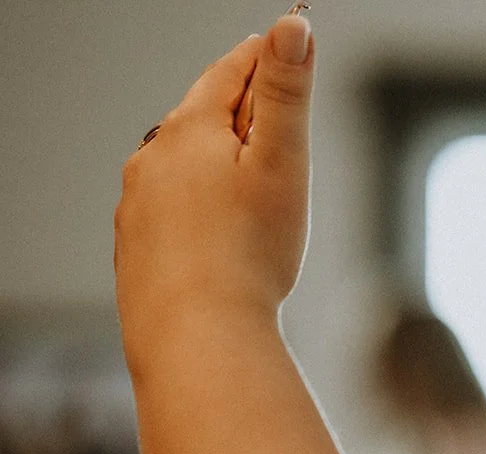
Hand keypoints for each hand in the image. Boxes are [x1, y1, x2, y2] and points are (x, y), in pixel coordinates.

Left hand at [115, 15, 315, 350]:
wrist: (198, 335)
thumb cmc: (249, 253)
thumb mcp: (281, 162)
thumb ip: (286, 93)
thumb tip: (292, 27)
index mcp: (190, 130)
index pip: (231, 71)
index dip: (265, 56)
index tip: (284, 43)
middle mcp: (152, 159)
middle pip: (202, 118)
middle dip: (241, 116)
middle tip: (274, 113)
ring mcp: (137, 204)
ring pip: (182, 168)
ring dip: (214, 166)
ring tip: (247, 183)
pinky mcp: (136, 248)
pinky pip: (170, 213)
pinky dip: (197, 212)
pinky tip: (216, 236)